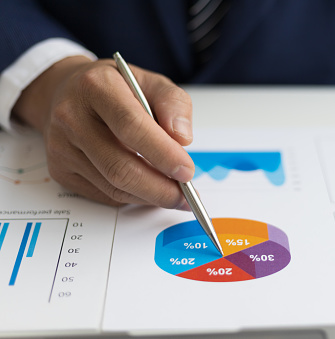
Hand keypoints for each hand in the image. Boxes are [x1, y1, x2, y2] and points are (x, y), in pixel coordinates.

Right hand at [13, 56, 193, 208]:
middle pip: (120, 166)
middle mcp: (72, 117)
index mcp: (97, 87)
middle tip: (185, 195)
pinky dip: (133, 197)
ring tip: (174, 194)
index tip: (187, 171)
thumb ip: (173, 103)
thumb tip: (182, 139)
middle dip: (159, 188)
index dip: (163, 153)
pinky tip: (149, 189)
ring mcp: (62, 147)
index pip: (131, 126)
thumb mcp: (151, 82)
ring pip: (113, 186)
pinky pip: (104, 194)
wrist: (68, 91)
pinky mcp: (61, 170)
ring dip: (150, 197)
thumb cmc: (116, 88)